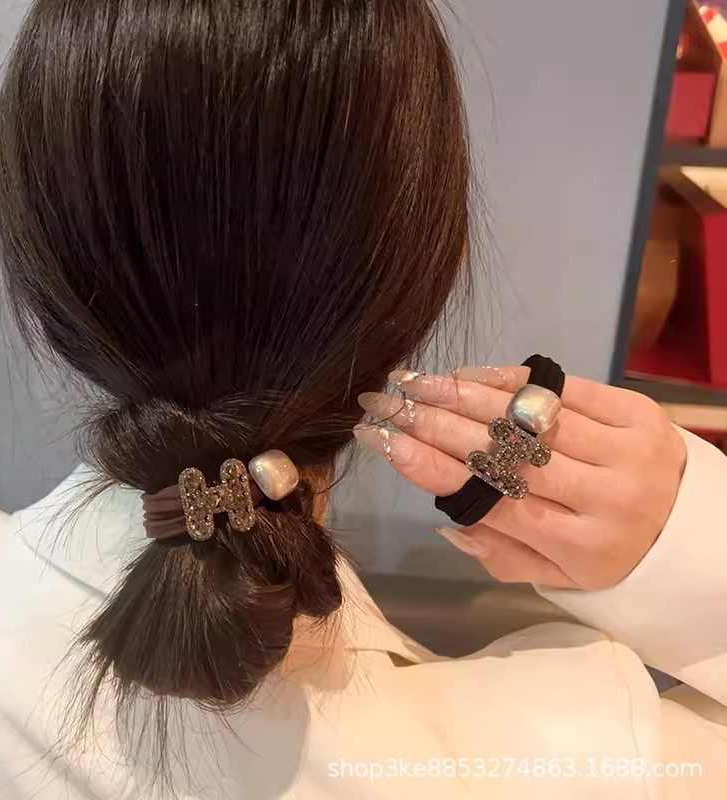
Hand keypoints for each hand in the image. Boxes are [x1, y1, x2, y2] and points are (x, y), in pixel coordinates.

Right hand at [353, 366, 686, 589]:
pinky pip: (560, 389)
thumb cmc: (612, 554)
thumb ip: (502, 555)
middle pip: (502, 453)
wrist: (692, 525)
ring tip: (414, 384)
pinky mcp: (636, 412)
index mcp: (581, 547)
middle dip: (432, 424)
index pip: (491, 501)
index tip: (382, 441)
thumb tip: (449, 522)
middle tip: (384, 405)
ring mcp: (624, 448)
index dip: (430, 468)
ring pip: (525, 417)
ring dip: (462, 395)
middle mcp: (604, 497)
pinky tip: (467, 375)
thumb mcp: (559, 577)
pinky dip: (508, 380)